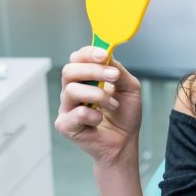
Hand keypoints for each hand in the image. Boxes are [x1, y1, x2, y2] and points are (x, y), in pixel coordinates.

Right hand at [54, 46, 141, 166]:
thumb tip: (108, 57)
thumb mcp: (129, 87)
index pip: (78, 58)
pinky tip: (100, 120)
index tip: (105, 55)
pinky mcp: (65, 125)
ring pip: (71, 90)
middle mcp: (73, 90)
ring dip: (98, 95)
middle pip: (69, 70)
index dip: (89, 53)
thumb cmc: (125, 114)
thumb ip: (118, 70)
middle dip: (93, 70)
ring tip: (113, 104)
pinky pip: (76, 114)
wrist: (125, 141)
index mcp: (86, 78)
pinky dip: (94, 116)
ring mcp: (67, 108)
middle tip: (114, 76)